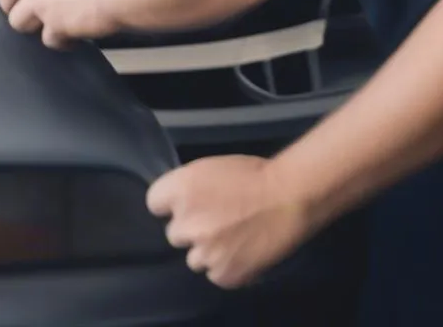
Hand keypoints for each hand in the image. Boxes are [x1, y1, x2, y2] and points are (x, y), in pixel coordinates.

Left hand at [146, 155, 310, 288]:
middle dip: (190, 229)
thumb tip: (180, 202)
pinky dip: (226, 268)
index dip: (170, 205)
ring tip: (230, 240)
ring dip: (207, 251)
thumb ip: (187, 188)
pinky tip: (241, 254)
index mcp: (178, 190)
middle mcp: (185, 222)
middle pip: (174, 234)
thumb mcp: (208, 168)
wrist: (288, 197)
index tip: (184, 205)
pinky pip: (215, 275)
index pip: (154, 204)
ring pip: (193, 258)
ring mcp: (204, 251)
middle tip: (214, 222)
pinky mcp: (225, 273)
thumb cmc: (251, 174)